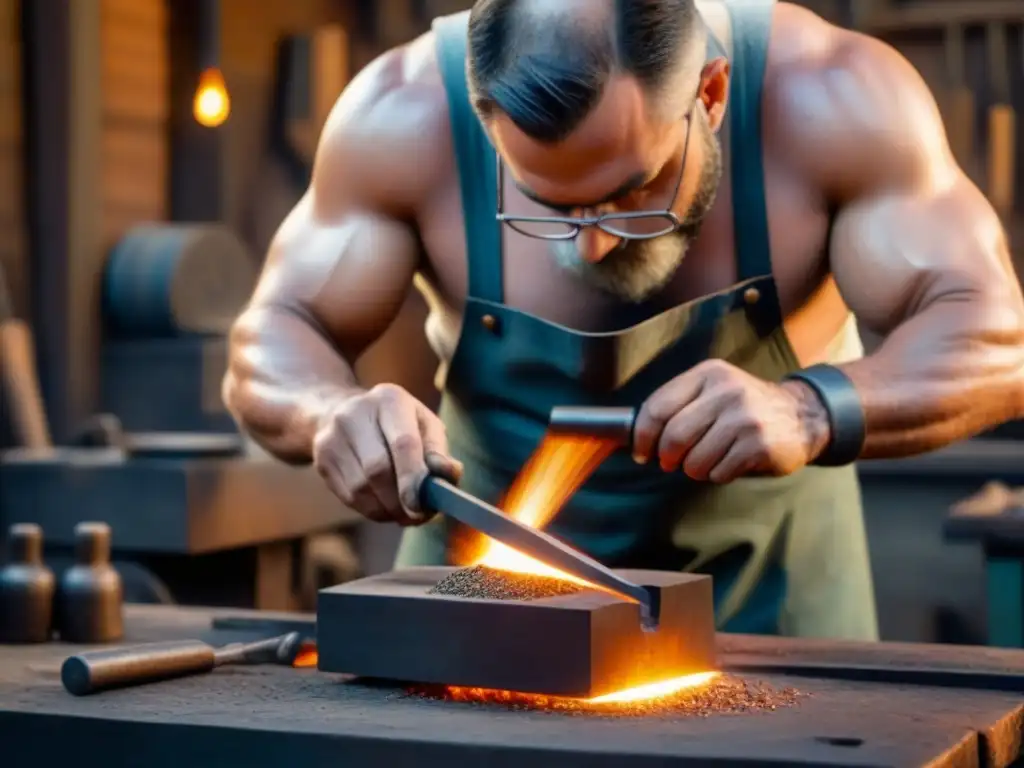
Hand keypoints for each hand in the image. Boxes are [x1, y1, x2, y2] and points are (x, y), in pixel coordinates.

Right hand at [312, 383, 462, 524]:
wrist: (342, 413)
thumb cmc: (396, 424)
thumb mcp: (423, 425)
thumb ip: (438, 451)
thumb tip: (450, 474)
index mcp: (389, 399)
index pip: (403, 444)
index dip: (414, 480)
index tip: (424, 507)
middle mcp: (355, 414)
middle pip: (378, 470)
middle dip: (401, 501)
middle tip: (419, 516)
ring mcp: (332, 436)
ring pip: (361, 489)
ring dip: (387, 509)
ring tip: (404, 511)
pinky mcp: (321, 459)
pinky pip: (349, 497)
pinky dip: (372, 510)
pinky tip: (384, 506)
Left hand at [632, 360, 830, 482]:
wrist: (802, 415)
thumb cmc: (743, 408)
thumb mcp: (713, 392)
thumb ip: (678, 406)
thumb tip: (637, 439)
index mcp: (708, 374)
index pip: (658, 407)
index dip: (643, 435)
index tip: (641, 452)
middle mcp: (726, 391)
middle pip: (674, 436)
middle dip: (667, 457)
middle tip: (672, 463)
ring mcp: (745, 417)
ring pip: (695, 460)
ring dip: (695, 469)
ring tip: (708, 460)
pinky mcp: (759, 444)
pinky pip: (718, 472)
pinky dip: (718, 474)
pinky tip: (731, 462)